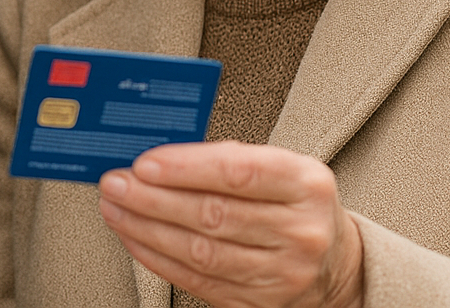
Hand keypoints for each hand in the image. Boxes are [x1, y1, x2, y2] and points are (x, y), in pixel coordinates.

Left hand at [97, 141, 362, 307]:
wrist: (333, 262)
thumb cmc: (294, 203)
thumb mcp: (281, 168)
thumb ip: (227, 159)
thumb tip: (159, 156)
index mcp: (307, 184)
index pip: (239, 172)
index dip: (187, 168)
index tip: (145, 163)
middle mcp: (300, 231)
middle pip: (214, 214)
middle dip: (153, 198)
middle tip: (116, 183)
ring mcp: (283, 273)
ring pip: (201, 251)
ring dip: (147, 228)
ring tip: (116, 208)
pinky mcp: (260, 303)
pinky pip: (198, 280)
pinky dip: (158, 257)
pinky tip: (136, 238)